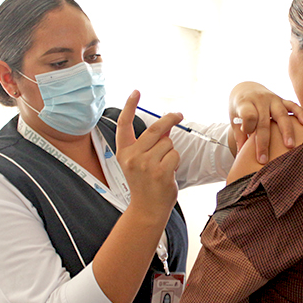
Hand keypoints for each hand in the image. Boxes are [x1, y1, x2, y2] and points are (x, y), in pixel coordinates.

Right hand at [115, 90, 179, 215]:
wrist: (147, 209)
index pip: (124, 124)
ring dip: (170, 152)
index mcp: (123, 152)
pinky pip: (175, 155)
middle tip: (179, 114)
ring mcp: (145, 164)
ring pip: (168, 143)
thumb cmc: (145, 185)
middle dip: (170, 119)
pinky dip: (175, 162)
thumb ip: (151, 143)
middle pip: (155, 129)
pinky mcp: (160, 171)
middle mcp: (132, 156)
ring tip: (163, 166)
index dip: (129, 106)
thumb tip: (166, 124)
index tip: (136, 92)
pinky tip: (168, 173)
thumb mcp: (141, 162)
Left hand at [229, 82, 302, 162]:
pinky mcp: (282, 100)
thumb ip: (239, 135)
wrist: (246, 88)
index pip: (248, 115)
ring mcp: (273, 99)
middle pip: (264, 121)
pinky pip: (293, 106)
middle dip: (264, 141)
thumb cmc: (239, 108)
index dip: (248, 126)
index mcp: (245, 103)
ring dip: (286, 131)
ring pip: (281, 115)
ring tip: (290, 146)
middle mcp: (260, 100)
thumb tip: (240, 156)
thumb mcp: (234, 118)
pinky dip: (300, 114)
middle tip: (264, 159)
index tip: (247, 133)